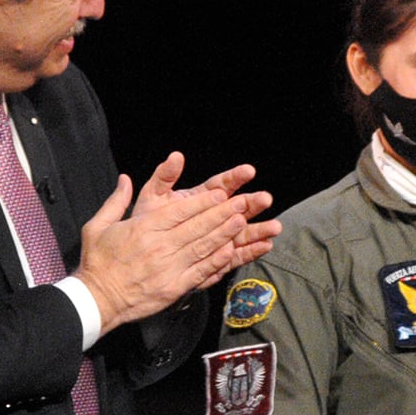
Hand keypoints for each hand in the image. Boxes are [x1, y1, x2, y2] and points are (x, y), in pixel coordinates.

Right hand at [73, 156, 269, 327]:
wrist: (97, 300)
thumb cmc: (97, 262)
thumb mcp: (97, 226)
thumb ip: (116, 201)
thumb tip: (125, 179)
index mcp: (143, 228)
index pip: (179, 211)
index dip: (203, 202)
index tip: (220, 193)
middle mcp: (159, 246)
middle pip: (197, 226)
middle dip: (221, 213)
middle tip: (242, 202)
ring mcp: (169, 268)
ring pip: (203, 247)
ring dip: (225, 233)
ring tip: (242, 221)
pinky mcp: (174, 287)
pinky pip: (201, 272)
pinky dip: (217, 261)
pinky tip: (231, 251)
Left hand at [135, 156, 283, 286]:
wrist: (140, 256)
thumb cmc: (146, 224)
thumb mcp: (152, 198)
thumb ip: (164, 177)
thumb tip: (176, 156)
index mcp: (199, 199)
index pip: (220, 185)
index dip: (235, 177)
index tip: (248, 171)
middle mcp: (212, 217)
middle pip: (236, 208)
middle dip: (251, 203)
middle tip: (266, 198)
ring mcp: (217, 238)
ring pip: (241, 232)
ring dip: (258, 229)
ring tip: (275, 227)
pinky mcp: (217, 259)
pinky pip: (236, 255)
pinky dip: (251, 251)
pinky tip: (266, 246)